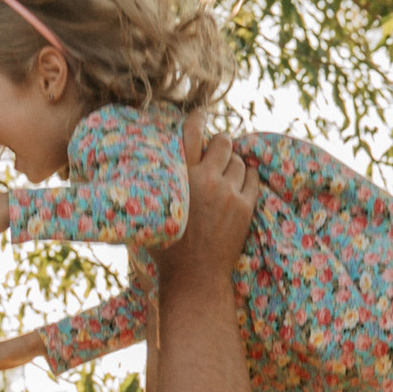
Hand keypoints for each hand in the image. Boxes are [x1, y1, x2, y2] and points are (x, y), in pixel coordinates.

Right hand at [164, 116, 256, 284]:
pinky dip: (248, 174)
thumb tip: (140, 170)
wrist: (194, 278)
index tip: (201, 113)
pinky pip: (253, 178)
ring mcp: (227, 193)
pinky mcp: (244, 207)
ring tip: (227, 171)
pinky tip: (243, 178)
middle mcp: (204, 180)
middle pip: (223, 143)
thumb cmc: (166, 249)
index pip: (191, 133)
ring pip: (239, 161)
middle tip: (218, 150)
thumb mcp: (151, 212)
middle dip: (221, 143)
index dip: (198, 118)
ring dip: (234, 162)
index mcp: (178, 178)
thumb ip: (152, 187)